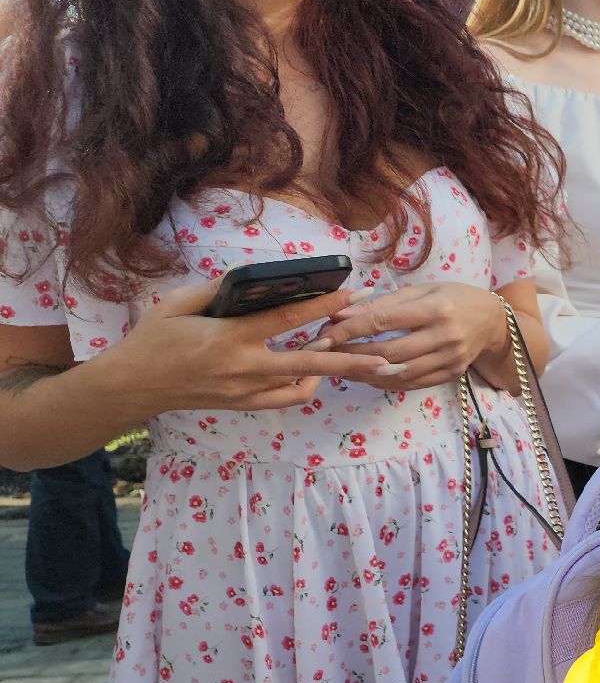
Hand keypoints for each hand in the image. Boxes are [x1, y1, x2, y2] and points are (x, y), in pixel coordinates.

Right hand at [104, 280, 393, 413]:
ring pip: (303, 387)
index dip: (324, 307)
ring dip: (328, 372)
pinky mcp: (244, 404)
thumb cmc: (154, 338)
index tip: (354, 295)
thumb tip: (258, 278)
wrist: (133, 385)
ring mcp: (246, 391)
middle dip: (350, 358)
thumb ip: (220, 289)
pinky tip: (312, 371)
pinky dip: (305, 385)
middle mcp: (244, 368)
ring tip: (348, 355)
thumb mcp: (179, 303)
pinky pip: (286, 398)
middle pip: (310, 365)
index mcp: (229, 338)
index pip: (288, 320)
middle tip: (383, 354)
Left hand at [328, 282, 508, 391]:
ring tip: (340, 367)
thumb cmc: (453, 298)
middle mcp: (445, 336)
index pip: (383, 321)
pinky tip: (367, 375)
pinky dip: (384, 382)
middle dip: (351, 354)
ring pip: (398, 373)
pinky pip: (411, 383)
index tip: (323, 334)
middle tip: (326, 353)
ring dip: (363, 373)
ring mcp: (450, 359)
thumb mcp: (421, 291)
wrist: (493, 320)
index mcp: (436, 308)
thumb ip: (381, 304)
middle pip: (388, 352)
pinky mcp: (451, 374)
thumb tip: (339, 314)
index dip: (349, 329)